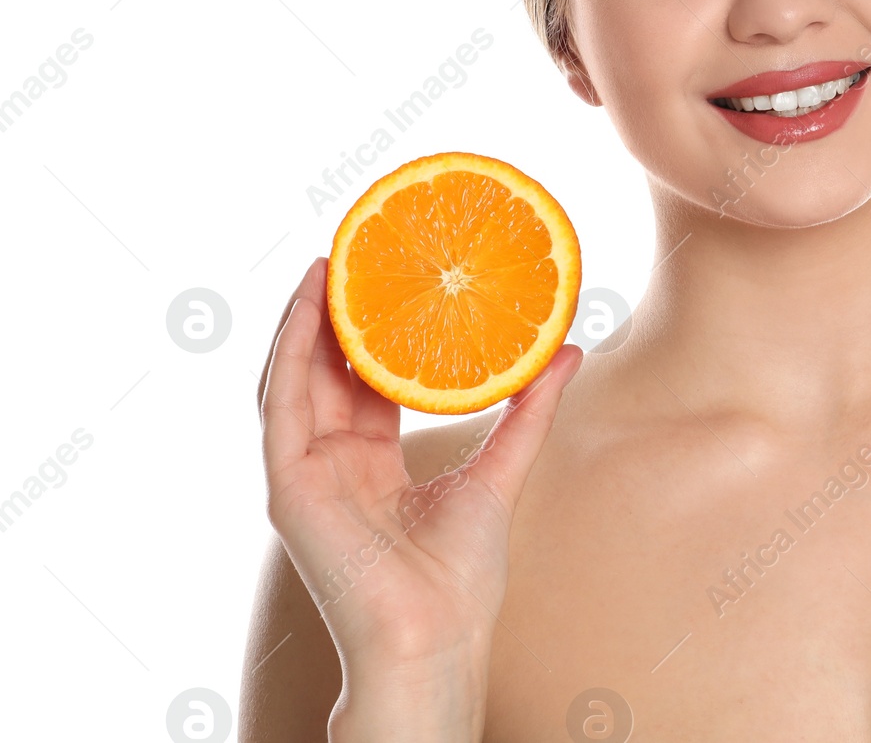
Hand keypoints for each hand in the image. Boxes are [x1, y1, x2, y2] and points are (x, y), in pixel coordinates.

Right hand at [257, 258, 581, 684]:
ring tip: (324, 264)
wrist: (437, 637)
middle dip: (334, 315)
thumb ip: (529, 410)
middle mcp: (333, 465)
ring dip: (303, 320)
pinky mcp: (288, 486)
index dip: (374, 334)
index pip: (365, 385)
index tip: (391, 283)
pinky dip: (289, 352)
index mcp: (372, 467)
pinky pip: (280, 406)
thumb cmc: (463, 576)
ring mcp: (306, 475)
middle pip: (325, 374)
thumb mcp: (502, 471)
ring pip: (293, 380)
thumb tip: (569, 349)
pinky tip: (306, 308)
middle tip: (355, 255)